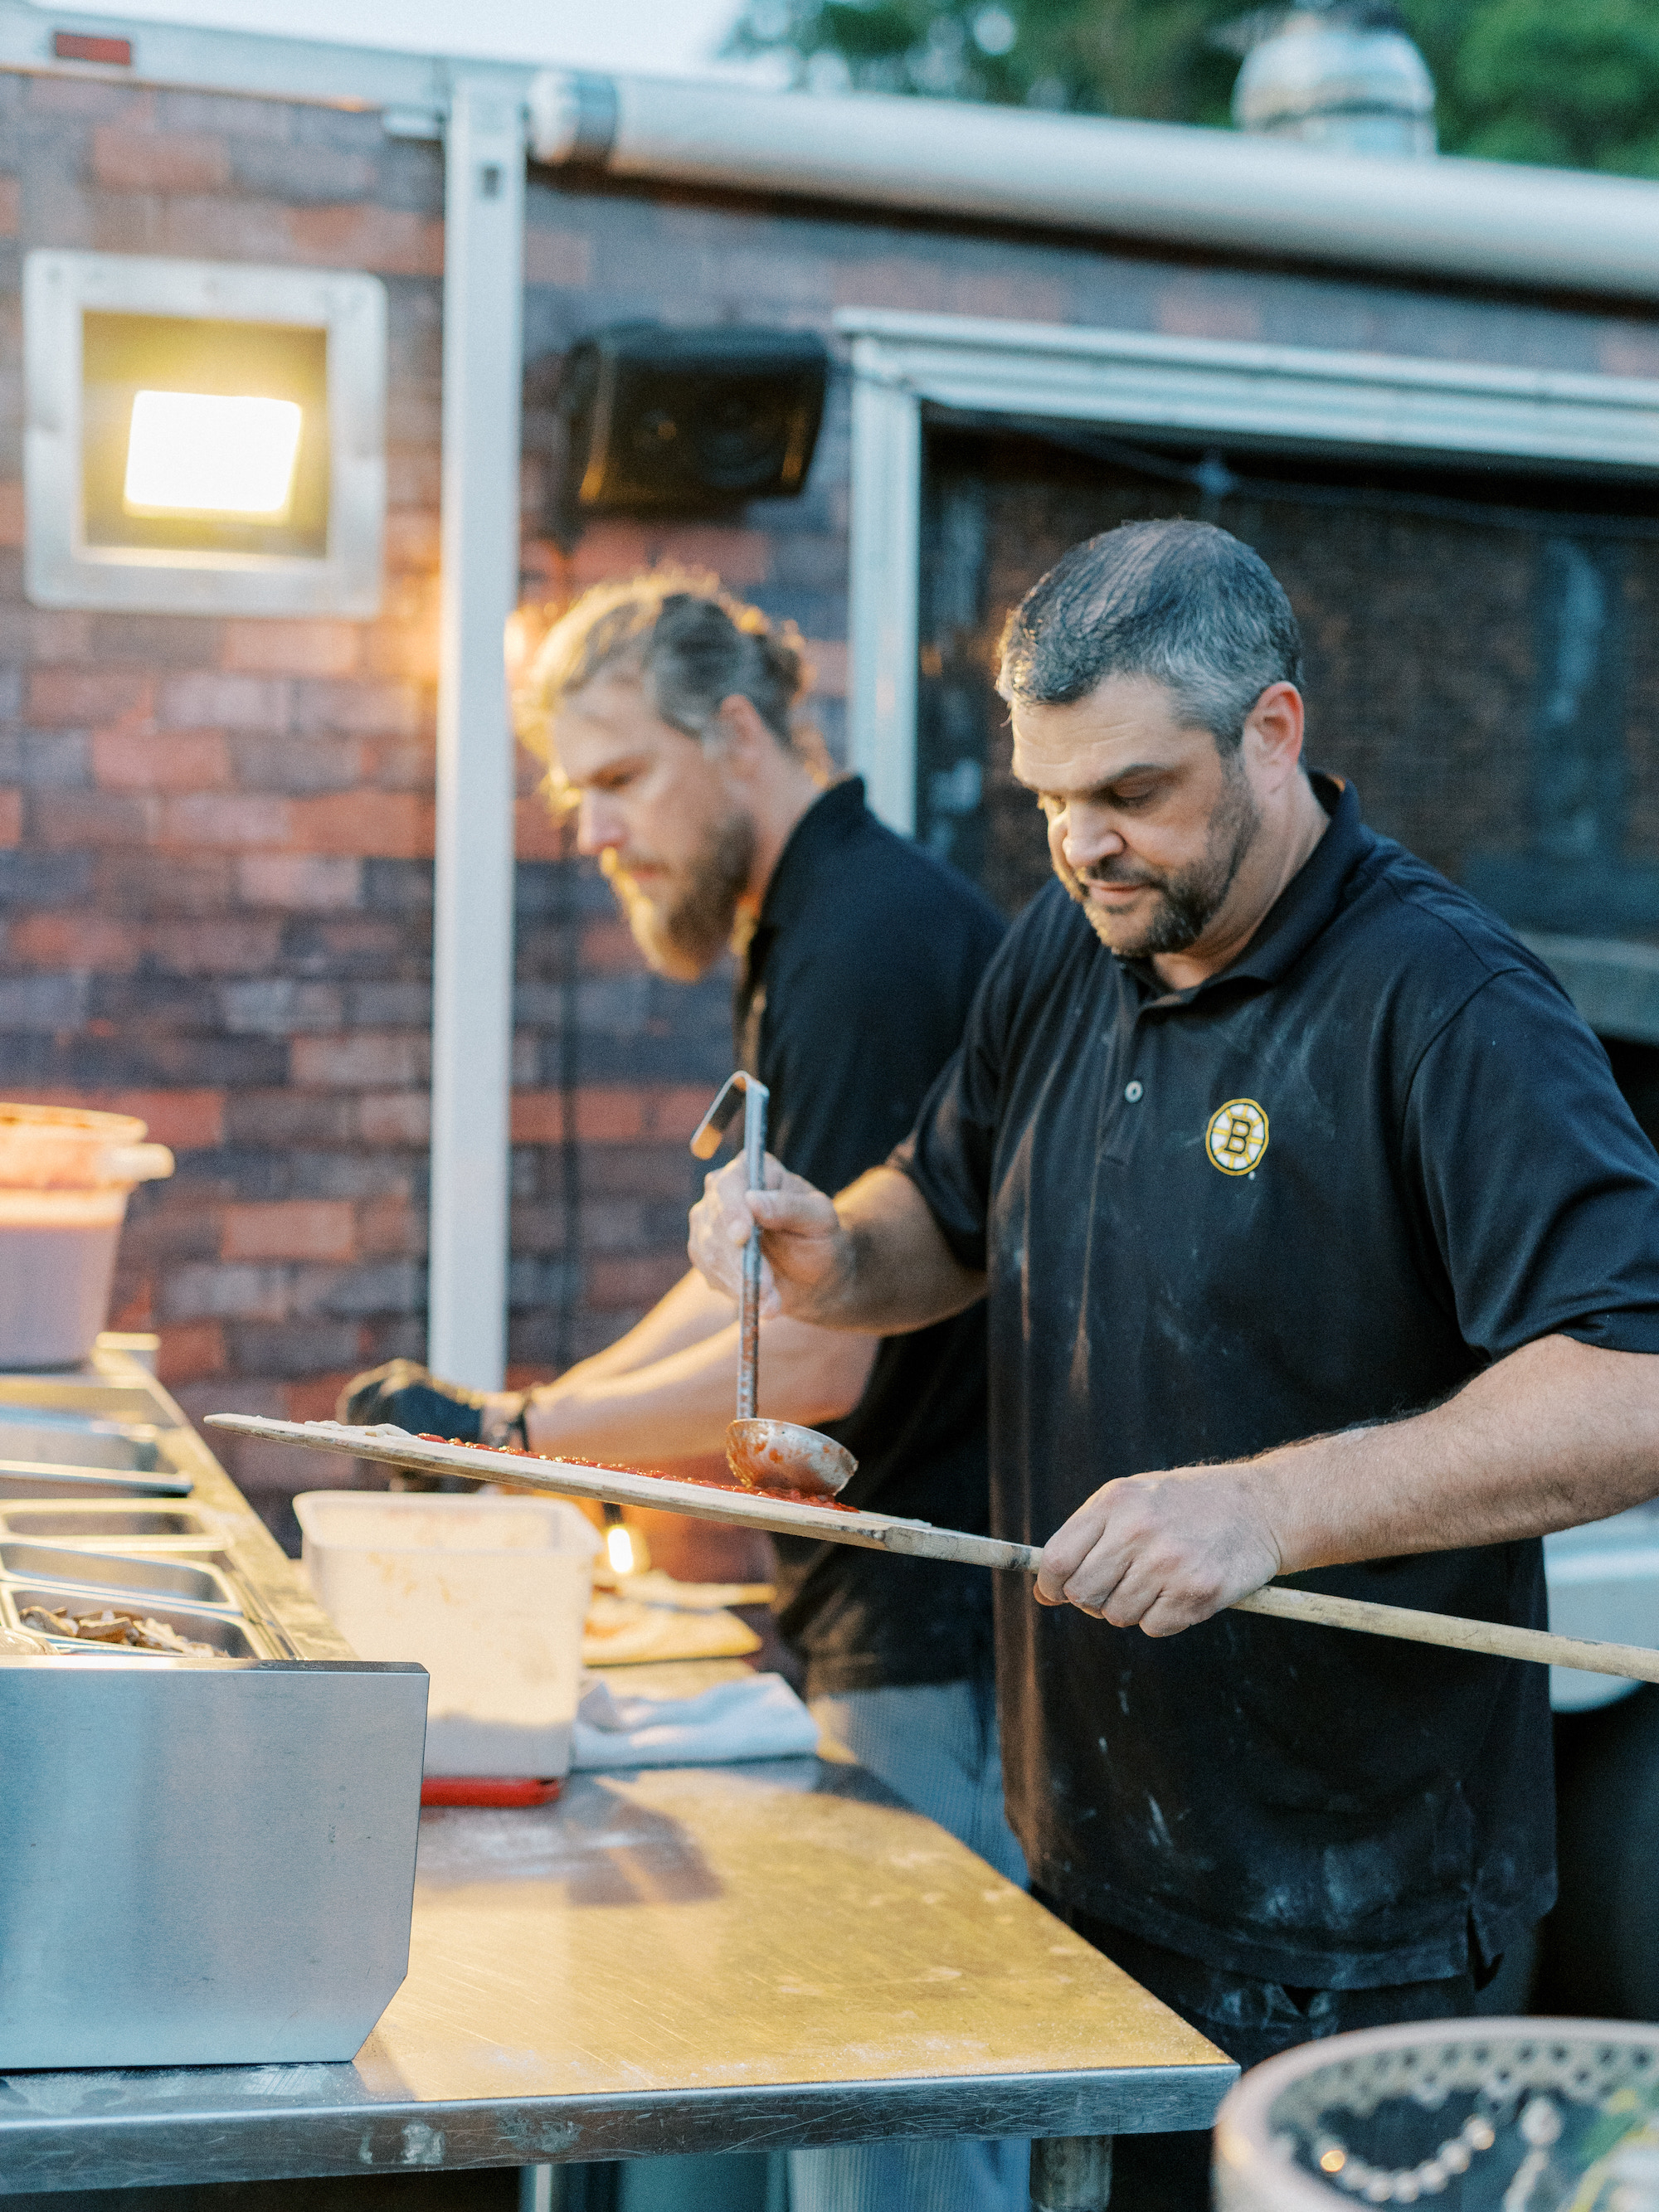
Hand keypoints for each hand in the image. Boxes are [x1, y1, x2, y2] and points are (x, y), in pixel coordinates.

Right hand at [687, 1153, 849, 1319]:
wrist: (813, 1274)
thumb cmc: (820, 1237)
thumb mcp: (820, 1219)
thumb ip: (791, 1207)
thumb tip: (754, 1200)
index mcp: (753, 1170)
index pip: (729, 1185)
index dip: (732, 1211)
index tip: (742, 1237)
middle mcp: (724, 1191)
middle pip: (714, 1221)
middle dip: (740, 1259)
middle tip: (766, 1287)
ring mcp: (709, 1222)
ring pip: (709, 1252)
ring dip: (741, 1281)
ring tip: (772, 1302)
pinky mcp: (705, 1253)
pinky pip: (711, 1273)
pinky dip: (737, 1291)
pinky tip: (763, 1302)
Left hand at [1036, 1465, 1282, 1635]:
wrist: (1262, 1507)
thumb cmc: (1187, 1504)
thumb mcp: (1133, 1497)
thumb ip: (1087, 1535)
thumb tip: (1045, 1591)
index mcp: (1116, 1502)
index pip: (1059, 1560)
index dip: (1050, 1585)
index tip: (1053, 1593)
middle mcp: (1139, 1531)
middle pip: (1083, 1594)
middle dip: (1091, 1600)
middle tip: (1115, 1586)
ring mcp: (1170, 1563)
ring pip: (1117, 1615)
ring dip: (1131, 1608)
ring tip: (1157, 1579)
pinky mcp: (1198, 1592)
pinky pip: (1154, 1627)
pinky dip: (1162, 1618)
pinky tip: (1180, 1590)